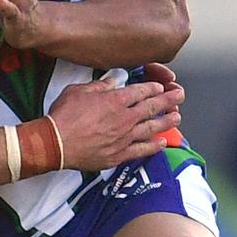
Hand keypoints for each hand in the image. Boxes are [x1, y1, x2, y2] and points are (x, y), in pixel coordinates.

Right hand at [46, 72, 183, 170]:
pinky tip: (162, 142)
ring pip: (151, 128)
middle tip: (180, 96)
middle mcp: (124, 118)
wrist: (56, 143)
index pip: (140, 92)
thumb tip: (112, 81)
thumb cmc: (63, 116)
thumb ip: (98, 86)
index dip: (152, 88)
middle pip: (151, 108)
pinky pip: (142, 150)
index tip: (160, 87)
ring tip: (177, 117)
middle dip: (168, 100)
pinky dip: (154, 146)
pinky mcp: (119, 155)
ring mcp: (124, 138)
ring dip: (166, 122)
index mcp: (114, 100)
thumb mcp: (77, 91)